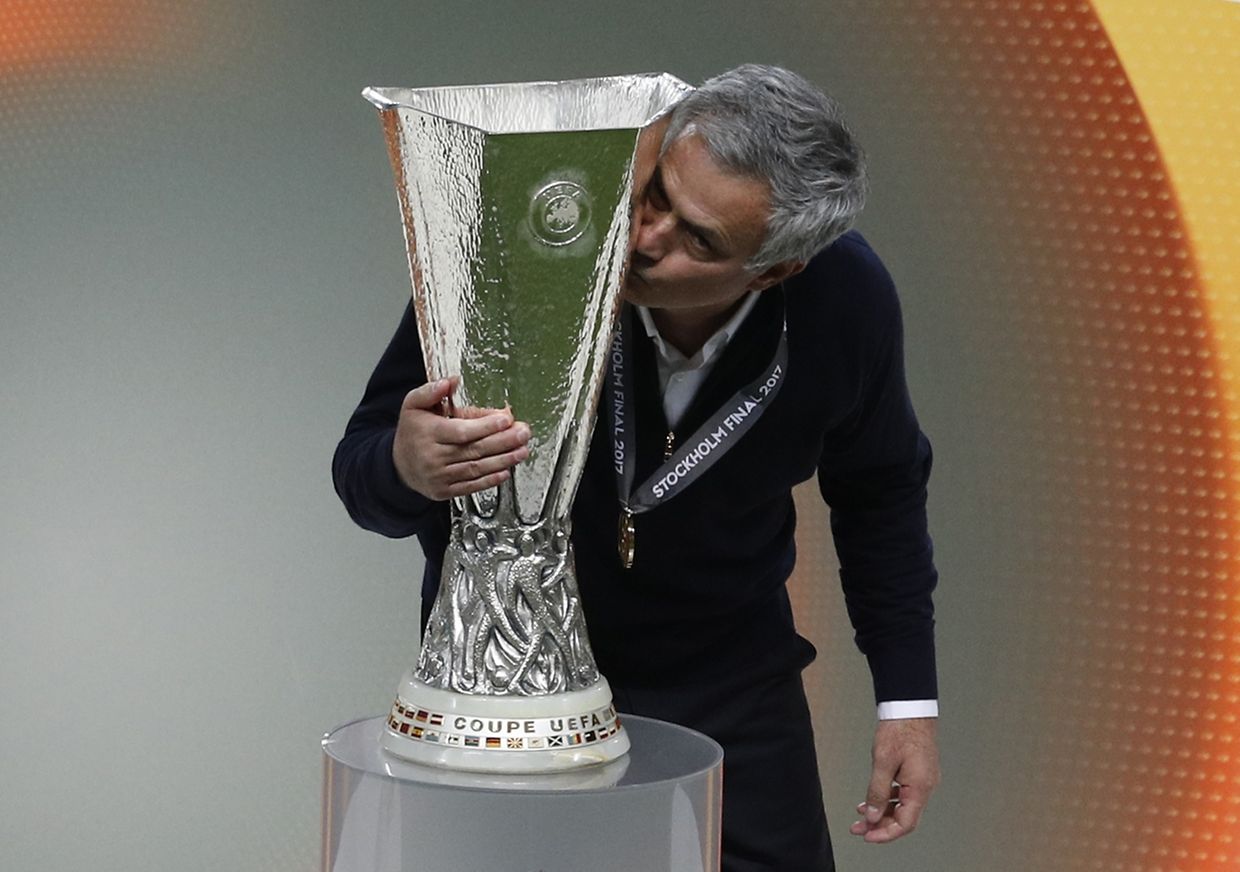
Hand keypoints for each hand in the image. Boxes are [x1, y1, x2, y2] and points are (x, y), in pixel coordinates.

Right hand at [392, 376, 530, 499]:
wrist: (398, 465)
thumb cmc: (412, 431)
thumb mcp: (413, 405)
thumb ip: (431, 391)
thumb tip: (451, 381)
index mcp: (427, 433)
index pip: (461, 431)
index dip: (486, 426)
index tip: (506, 419)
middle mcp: (433, 457)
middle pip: (473, 449)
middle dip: (503, 441)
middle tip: (523, 433)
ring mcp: (439, 477)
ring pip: (475, 468)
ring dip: (503, 460)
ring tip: (522, 450)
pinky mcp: (445, 491)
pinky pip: (471, 486)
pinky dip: (490, 480)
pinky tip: (506, 471)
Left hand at [849, 718, 939, 843]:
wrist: (910, 708)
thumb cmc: (900, 730)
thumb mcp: (882, 761)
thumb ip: (877, 791)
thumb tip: (872, 815)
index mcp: (920, 787)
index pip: (905, 824)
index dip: (885, 834)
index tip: (867, 836)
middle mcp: (925, 787)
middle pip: (904, 818)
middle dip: (880, 825)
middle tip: (858, 828)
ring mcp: (923, 780)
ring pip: (902, 806)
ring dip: (882, 813)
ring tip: (861, 816)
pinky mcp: (918, 772)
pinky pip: (903, 794)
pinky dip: (887, 799)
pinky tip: (872, 799)